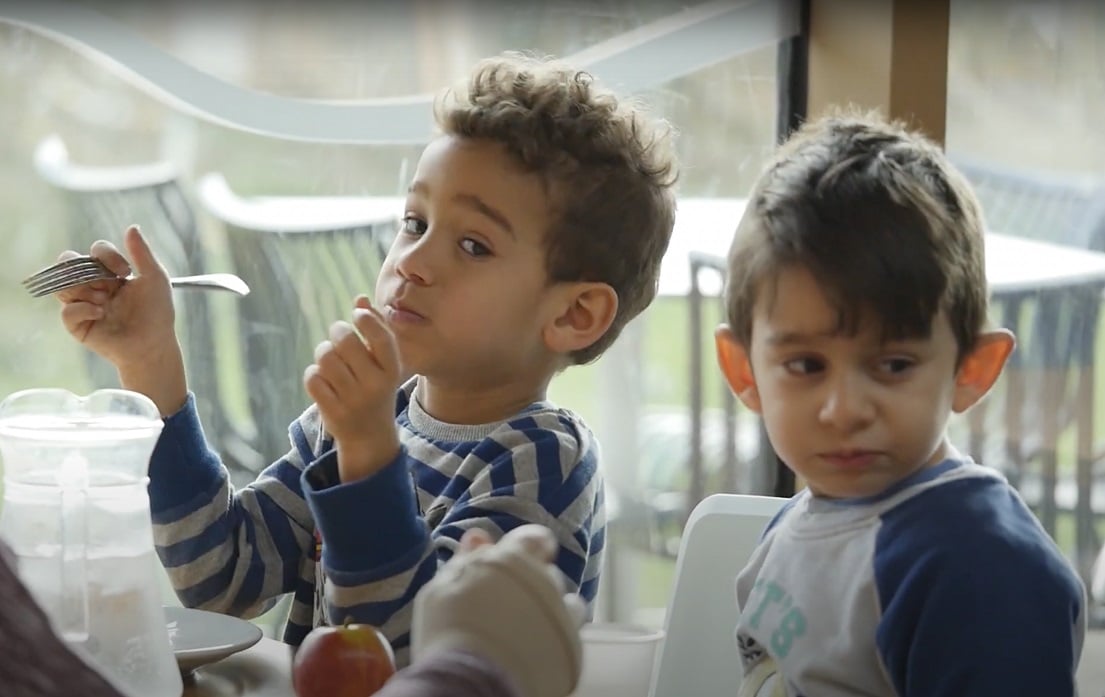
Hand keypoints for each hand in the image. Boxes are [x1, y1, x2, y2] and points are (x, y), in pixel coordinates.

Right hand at [55, 225, 186, 414]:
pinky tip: (100, 313)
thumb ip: (142, 253)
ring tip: (104, 301)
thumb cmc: (156, 312)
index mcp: (110, 273)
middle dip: (86, 270)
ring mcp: (83, 304)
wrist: (154, 344)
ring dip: (85, 290)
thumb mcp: (154, 278)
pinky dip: (83, 309)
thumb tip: (132, 227)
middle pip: (69, 263)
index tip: (124, 271)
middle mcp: (92, 286)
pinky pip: (67, 311)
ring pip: (63, 285)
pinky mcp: (78, 325)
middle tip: (108, 285)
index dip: (105, 256)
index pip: (95, 251)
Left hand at [304, 295, 400, 481]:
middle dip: (337, 332)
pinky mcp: (332, 411)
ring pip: (325, 357)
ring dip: (323, 352)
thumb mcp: (384, 364)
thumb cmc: (377, 388)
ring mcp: (353, 400)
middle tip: (338, 336)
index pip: (381, 338)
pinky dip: (314, 374)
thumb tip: (360, 298)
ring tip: (329, 358)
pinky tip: (323, 379)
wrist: (369, 436)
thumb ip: (376, 330)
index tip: (357, 314)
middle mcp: (375, 385)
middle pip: (345, 341)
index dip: (366, 319)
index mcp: (392, 371)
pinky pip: (313, 378)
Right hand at [411, 525, 585, 696]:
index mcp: (511, 559)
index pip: (534, 539)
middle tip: (508, 607)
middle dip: (532, 584)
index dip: (531, 548)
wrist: (475, 680)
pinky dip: (559, 631)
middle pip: (546, 572)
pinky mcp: (571, 640)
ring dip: (549, 607)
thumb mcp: (441, 590)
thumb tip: (479, 536)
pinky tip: (540, 644)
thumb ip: (465, 560)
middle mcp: (543, 578)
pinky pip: (573, 625)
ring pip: (563, 598)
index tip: (522, 562)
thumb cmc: (450, 632)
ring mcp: (561, 610)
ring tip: (525, 629)